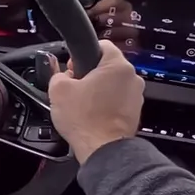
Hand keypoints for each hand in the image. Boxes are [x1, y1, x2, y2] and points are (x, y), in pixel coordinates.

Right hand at [48, 39, 144, 163]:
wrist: (103, 150)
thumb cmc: (86, 120)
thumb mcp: (58, 90)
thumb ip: (57, 74)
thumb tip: (60, 75)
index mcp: (117, 65)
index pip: (101, 44)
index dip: (82, 53)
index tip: (73, 65)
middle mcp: (132, 78)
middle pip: (107, 66)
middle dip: (90, 74)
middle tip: (75, 86)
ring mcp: (136, 96)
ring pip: (113, 84)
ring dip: (99, 90)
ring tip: (83, 104)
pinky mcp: (135, 112)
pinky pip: (118, 100)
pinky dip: (107, 104)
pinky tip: (93, 114)